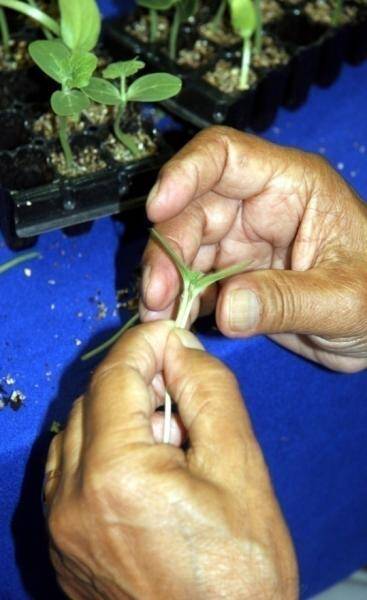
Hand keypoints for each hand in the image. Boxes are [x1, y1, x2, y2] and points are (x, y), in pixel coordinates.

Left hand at [44, 321, 296, 599]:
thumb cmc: (240, 573)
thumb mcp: (241, 468)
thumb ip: (208, 392)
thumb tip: (180, 345)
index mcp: (115, 475)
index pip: (116, 375)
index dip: (145, 343)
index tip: (171, 334)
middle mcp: (70, 499)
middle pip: (91, 401)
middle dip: (134, 379)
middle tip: (179, 388)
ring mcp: (59, 527)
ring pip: (75, 432)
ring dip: (117, 414)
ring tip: (167, 436)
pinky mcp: (61, 546)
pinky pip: (69, 471)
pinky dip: (100, 449)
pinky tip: (142, 468)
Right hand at [141, 127, 366, 372]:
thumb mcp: (344, 301)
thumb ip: (287, 302)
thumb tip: (225, 308)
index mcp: (290, 187)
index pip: (225, 156)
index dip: (185, 173)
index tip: (157, 210)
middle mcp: (259, 208)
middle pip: (193, 210)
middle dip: (168, 250)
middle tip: (156, 298)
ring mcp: (243, 243)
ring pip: (186, 248)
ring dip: (166, 281)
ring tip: (158, 317)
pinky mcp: (234, 276)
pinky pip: (195, 281)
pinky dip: (179, 301)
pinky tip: (175, 323)